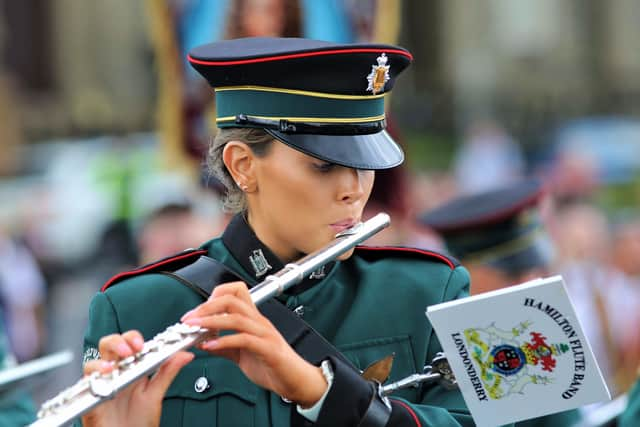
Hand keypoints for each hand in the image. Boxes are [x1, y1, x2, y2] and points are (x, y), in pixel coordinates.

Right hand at [81, 330, 193, 426]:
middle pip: (109, 346)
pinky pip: (84, 384)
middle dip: (118, 342)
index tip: (142, 343)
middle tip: (131, 350)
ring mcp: (102, 385)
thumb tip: (185, 354)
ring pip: (93, 361)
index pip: (129, 344)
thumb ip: (168, 372)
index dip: (133, 338)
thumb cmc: (139, 423)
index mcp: (132, 370)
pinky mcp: (90, 399)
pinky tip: (104, 377)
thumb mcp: (155, 395)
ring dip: (103, 359)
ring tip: (116, 364)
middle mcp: (115, 374)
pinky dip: (93, 378)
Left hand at [181, 282, 326, 406]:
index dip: (214, 295)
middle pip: (232, 300)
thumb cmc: (272, 365)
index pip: (236, 292)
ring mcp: (264, 334)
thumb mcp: (241, 354)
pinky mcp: (268, 349)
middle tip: (189, 319)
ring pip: (236, 317)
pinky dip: (225, 341)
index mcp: (253, 319)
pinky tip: (211, 346)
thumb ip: (223, 345)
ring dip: (211, 321)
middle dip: (206, 306)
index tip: (197, 310)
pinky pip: (244, 339)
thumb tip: (201, 341)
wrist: (296, 380)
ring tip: (195, 329)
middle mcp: (259, 321)